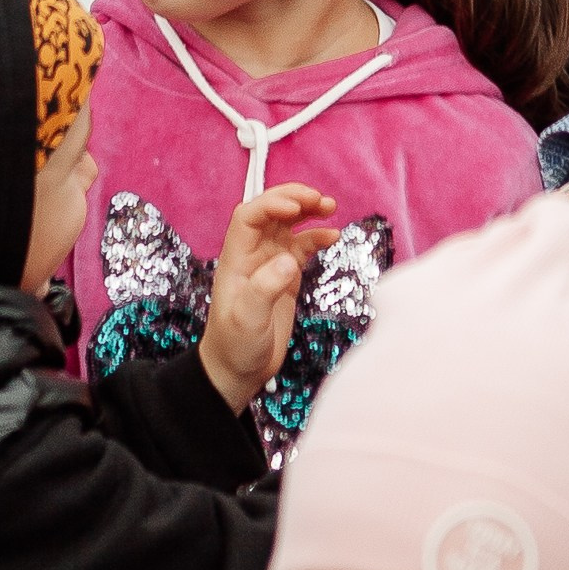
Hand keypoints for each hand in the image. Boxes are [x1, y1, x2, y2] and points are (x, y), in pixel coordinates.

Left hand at [199, 184, 340, 413]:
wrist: (238, 370)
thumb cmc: (235, 346)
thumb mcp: (247, 319)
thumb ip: (265, 288)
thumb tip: (289, 259)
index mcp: (236, 259)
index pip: (249, 216)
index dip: (271, 204)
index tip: (296, 208)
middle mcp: (253, 255)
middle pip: (270, 212)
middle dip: (294, 199)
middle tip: (320, 199)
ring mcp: (270, 265)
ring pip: (288, 225)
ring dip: (307, 212)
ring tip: (330, 206)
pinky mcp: (285, 278)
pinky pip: (302, 247)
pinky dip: (317, 237)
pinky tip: (333, 236)